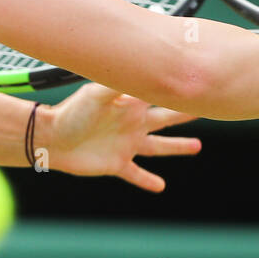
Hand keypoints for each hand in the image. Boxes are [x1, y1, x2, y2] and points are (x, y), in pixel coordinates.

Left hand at [41, 83, 201, 191]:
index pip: (159, 95)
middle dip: (185, 115)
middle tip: (207, 110)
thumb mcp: (96, 94)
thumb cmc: (70, 113)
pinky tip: (160, 186)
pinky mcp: (117, 164)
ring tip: (196, 146)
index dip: (178, 90)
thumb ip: (119, 83)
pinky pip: (136, 174)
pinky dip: (148, 181)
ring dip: (177, 147)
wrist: (50, 139)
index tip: (201, 82)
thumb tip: (143, 71)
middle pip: (167, 118)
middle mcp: (132, 123)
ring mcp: (126, 144)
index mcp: (130, 105)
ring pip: (159, 147)